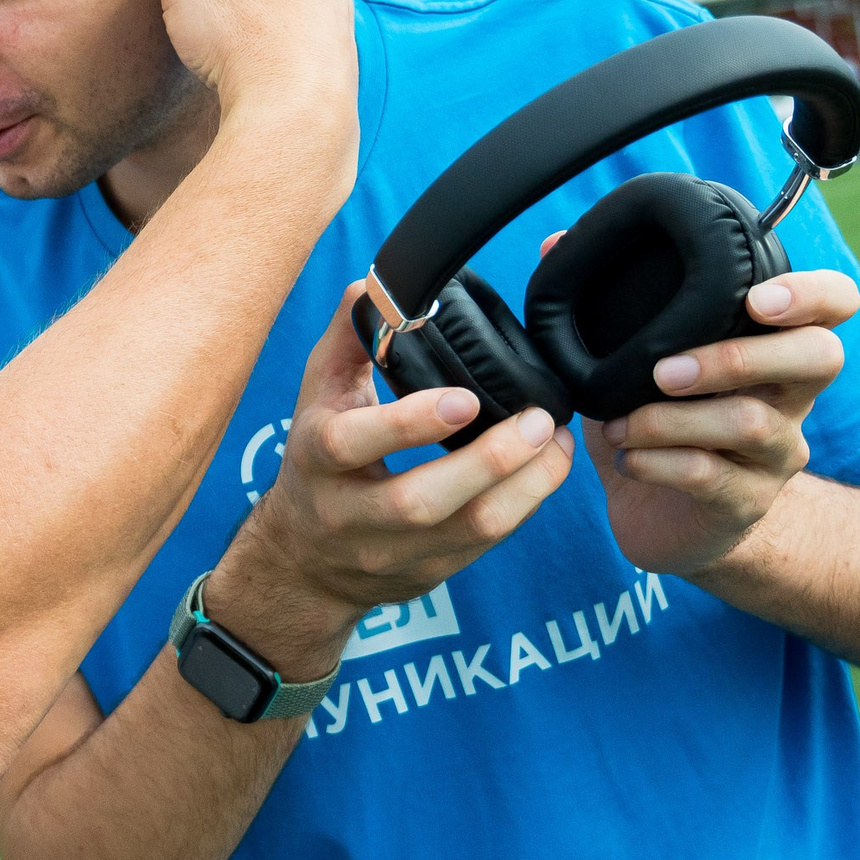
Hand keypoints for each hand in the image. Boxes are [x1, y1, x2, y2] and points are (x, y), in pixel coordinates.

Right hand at [211, 285, 576, 672]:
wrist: (304, 561)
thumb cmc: (316, 462)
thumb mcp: (317, 396)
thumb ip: (348, 339)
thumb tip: (373, 285)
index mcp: (316, 459)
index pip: (354, 444)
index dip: (409, 423)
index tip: (465, 397)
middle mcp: (348, 513)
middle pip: (421, 502)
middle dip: (490, 461)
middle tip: (537, 420)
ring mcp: (389, 552)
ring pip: (467, 530)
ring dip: (525, 486)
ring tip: (555, 441)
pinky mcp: (428, 574)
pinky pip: (486, 544)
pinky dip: (525, 504)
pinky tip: (545, 468)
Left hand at [573, 251, 859, 573]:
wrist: (668, 520)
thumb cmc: (657, 425)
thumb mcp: (633, 366)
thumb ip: (604, 308)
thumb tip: (554, 242)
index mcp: (772, 350)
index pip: (834, 307)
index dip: (812, 294)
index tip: (757, 298)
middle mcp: (789, 398)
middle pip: (819, 358)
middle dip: (741, 356)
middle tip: (665, 370)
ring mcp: (775, 453)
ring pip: (750, 422)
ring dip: (670, 418)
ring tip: (617, 423)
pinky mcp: (745, 502)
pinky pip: (711, 475)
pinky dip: (657, 461)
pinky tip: (624, 457)